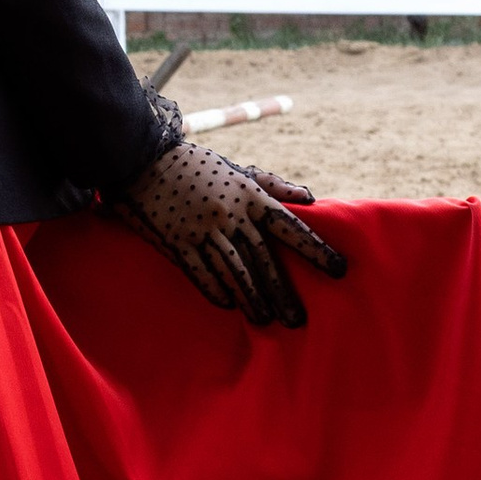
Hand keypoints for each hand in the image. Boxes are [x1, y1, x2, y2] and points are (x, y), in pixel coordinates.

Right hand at [110, 120, 348, 327]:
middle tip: (297, 320)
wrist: (141, 159)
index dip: (316, 250)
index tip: (339, 269)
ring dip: (252, 298)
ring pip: (234, 270)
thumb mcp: (237, 170)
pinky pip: (199, 271)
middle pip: (263, 259)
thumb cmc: (194, 165)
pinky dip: (214, 288)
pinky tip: (227, 304)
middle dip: (282, 292)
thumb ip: (273, 185)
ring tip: (265, 319)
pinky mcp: (175, 240)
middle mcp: (230, 214)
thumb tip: (310, 197)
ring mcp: (202, 229)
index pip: (291, 227)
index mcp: (250, 196)